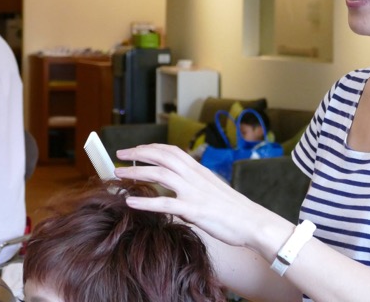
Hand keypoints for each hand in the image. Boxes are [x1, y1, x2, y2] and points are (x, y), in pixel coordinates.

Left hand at [115, 144, 277, 249]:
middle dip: (138, 153)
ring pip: (160, 174)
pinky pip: (165, 204)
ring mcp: (194, 192)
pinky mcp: (194, 210)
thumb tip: (178, 183)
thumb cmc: (233, 208)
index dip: (150, 148)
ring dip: (136, 172)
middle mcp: (195, 176)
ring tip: (118, 174)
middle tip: (119, 156)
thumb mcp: (213, 187)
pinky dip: (146, 202)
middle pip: (162, 156)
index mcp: (199, 170)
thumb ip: (195, 182)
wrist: (252, 221)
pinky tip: (130, 202)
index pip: (171, 150)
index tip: (134, 150)